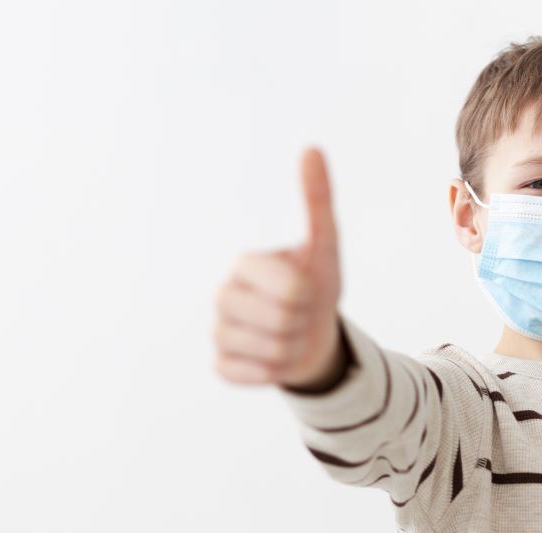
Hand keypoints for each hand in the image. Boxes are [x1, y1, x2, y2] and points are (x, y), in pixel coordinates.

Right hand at [213, 146, 342, 387]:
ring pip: (272, 352)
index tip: (304, 288)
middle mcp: (222, 295)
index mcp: (244, 263)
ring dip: (293, 349)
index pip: (290, 290)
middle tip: (299, 315)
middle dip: (303, 323)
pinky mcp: (221, 365)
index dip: (308, 296)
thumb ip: (316, 199)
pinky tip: (273, 357)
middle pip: (282, 322)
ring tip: (289, 334)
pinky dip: (275, 371)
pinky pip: (255, 376)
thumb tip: (311, 148)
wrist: (312, 336)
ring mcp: (218, 332)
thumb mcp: (323, 245)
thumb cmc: (316, 285)